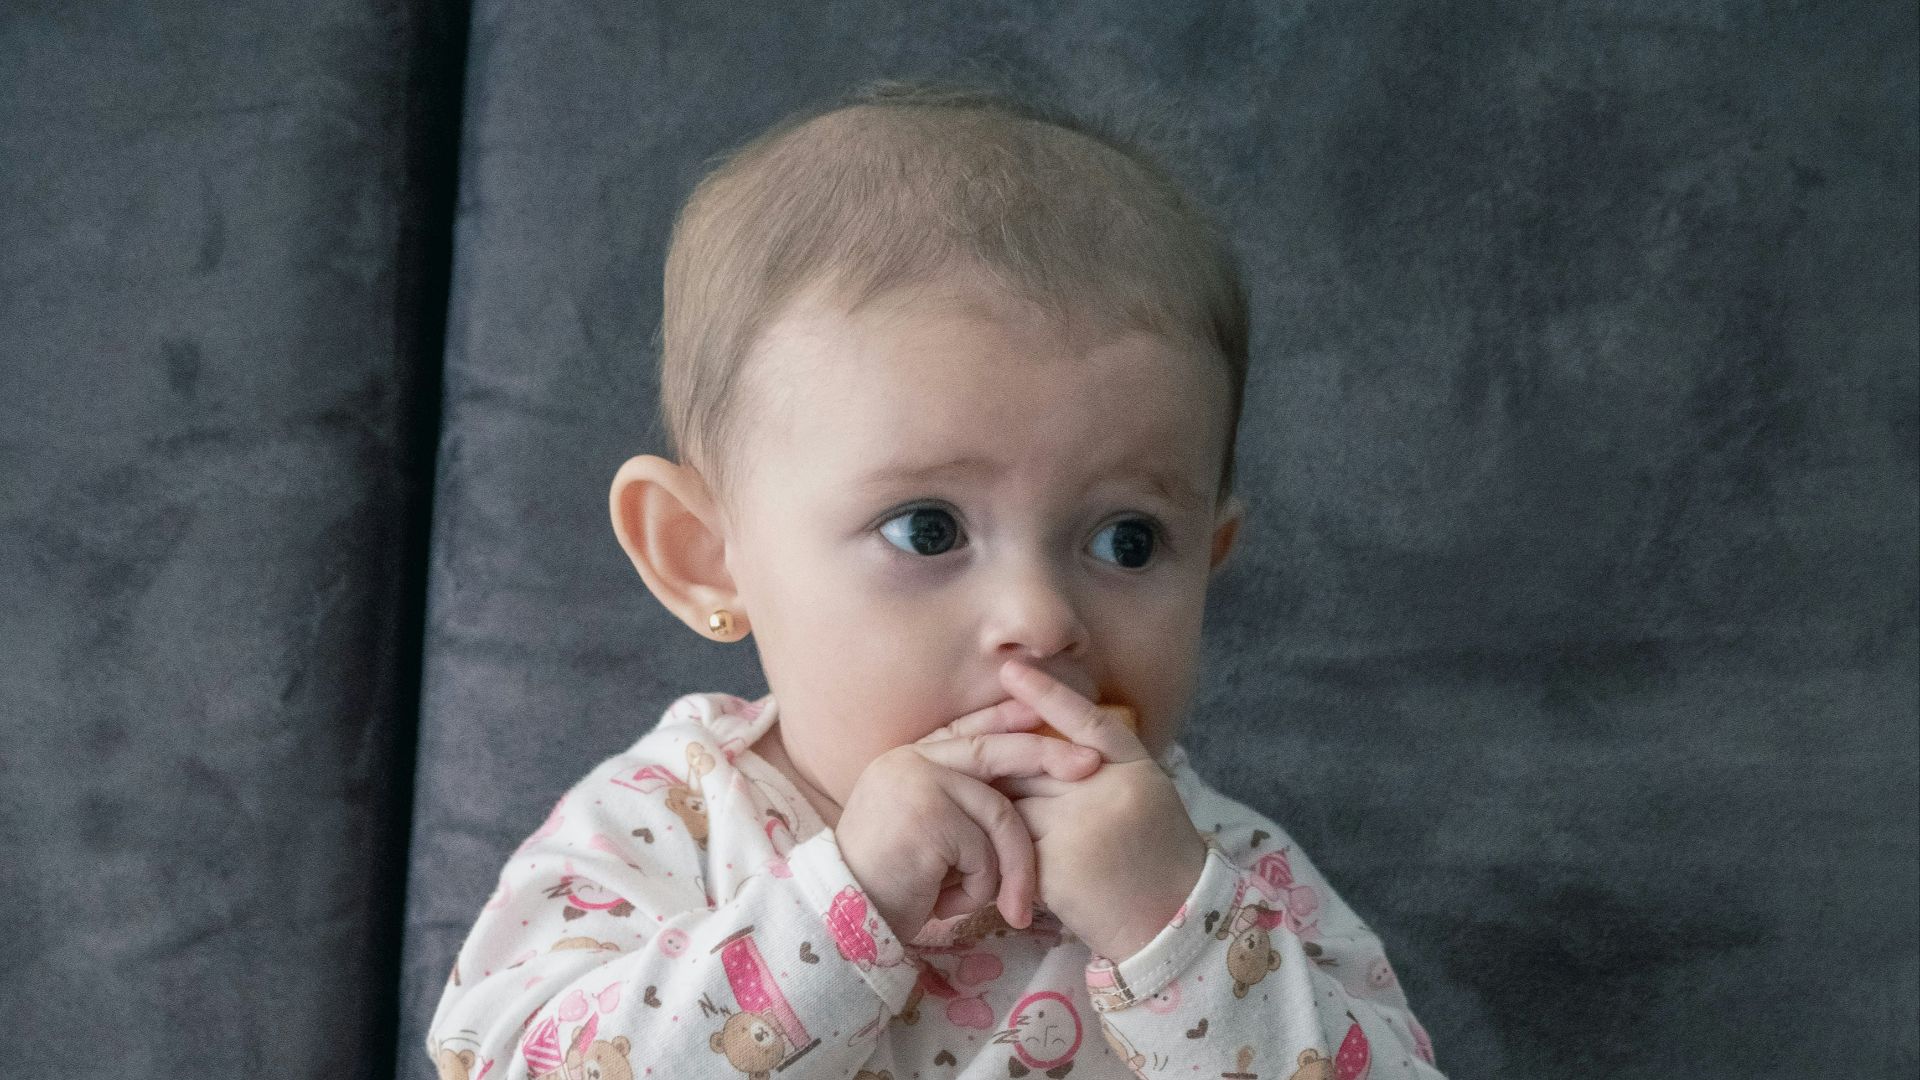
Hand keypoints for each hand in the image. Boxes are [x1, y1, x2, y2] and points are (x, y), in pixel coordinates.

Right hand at [836, 697, 1103, 943]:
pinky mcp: (928, 813)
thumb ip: (956, 802)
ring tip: (1003, 905)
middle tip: (1089, 764)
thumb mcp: (925, 833)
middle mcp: (908, 762)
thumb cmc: (889, 886)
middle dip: (1047, 756)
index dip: (1007, 719)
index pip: (966, 730)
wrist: (846, 920)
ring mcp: (917, 782)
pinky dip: (979, 887)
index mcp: (905, 760)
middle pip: (994, 752)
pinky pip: (985, 850)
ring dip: (1008, 867)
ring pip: (999, 814)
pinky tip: (945, 903)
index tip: (1044, 712)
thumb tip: (1014, 788)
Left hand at [992, 659, 1207, 961]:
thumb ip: (1101, 764)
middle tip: (961, 746)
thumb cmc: (1155, 853)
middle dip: (998, 758)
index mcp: (1135, 768)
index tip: (1011, 669)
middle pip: (1034, 760)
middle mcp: (1108, 792)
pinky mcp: (1053, 868)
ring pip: (1014, 800)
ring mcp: (1079, 829)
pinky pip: (1009, 840)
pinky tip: (979, 843)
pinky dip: (994, 840)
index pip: (1085, 720)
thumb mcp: (1144, 792)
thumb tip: (1043, 731)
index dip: (1047, 693)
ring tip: (964, 801)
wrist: (1171, 921)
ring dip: (990, 803)